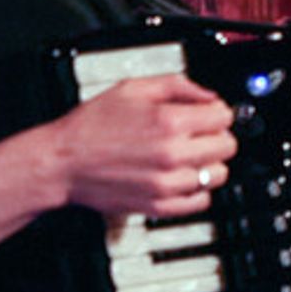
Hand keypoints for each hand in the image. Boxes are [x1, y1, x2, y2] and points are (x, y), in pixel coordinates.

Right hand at [48, 74, 236, 218]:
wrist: (62, 162)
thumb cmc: (92, 125)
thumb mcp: (133, 88)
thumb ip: (178, 85)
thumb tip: (209, 96)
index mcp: (169, 122)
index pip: (224, 117)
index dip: (217, 112)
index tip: (208, 114)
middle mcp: (173, 155)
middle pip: (227, 146)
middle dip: (216, 136)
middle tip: (199, 134)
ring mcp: (167, 183)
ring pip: (219, 174)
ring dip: (209, 163)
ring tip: (189, 156)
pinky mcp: (159, 205)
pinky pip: (202, 201)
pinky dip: (198, 189)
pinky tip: (183, 177)